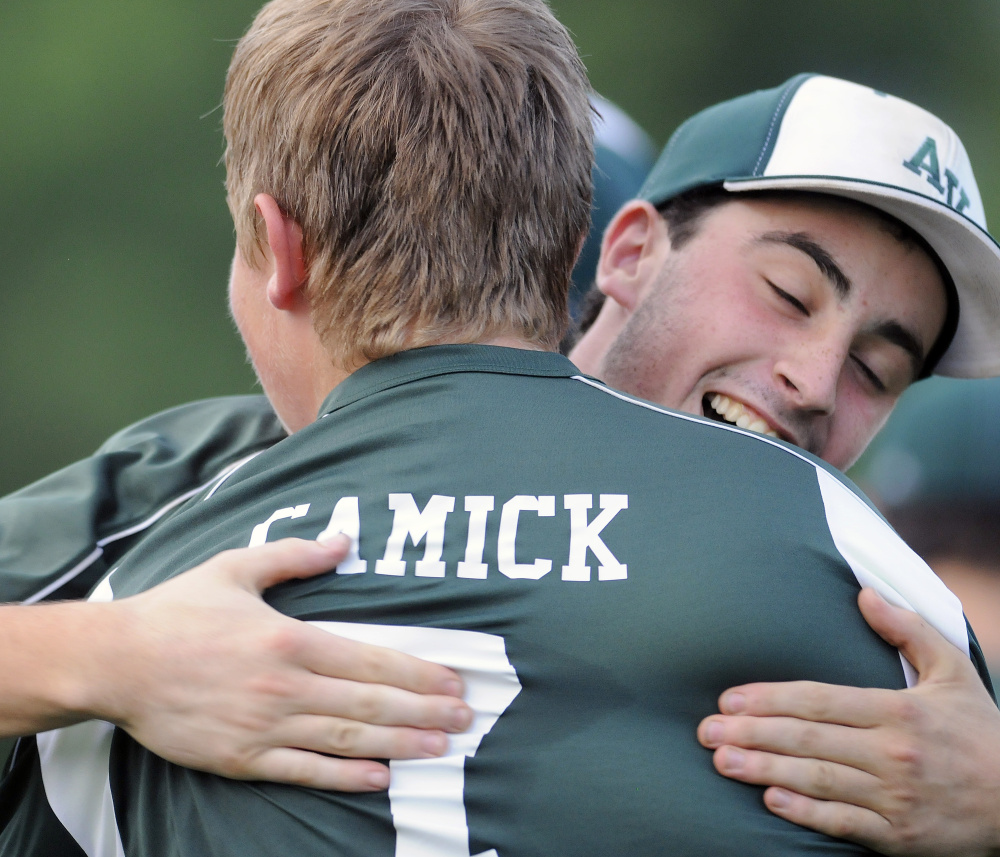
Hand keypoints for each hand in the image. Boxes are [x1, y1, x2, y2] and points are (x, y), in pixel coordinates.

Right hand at [88, 536, 472, 790]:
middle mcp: (284, 686)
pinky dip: (344, 777)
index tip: (453, 680)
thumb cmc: (177, 611)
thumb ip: (295, 556)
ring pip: (346, 741)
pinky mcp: (241, 757)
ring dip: (400, 745)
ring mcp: (263, 726)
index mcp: (289, 638)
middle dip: (424, 711)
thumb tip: (344, 539)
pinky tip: (380, 779)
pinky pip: (303, 770)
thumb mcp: (236, 568)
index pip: (370, 660)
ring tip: (440, 748)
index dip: (418, 673)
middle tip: (465, 718)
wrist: (115, 662)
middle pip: (369, 704)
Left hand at [697, 588, 999, 855]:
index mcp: (899, 711)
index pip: (820, 700)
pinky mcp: (898, 836)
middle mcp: (892, 753)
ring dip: (764, 770)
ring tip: (722, 762)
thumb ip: (908, 630)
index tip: (730, 699)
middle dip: (751, 734)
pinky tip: (769, 800)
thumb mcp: (953, 672)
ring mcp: (895, 797)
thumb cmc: (980, 732)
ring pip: (817, 780)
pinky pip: (842, 822)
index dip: (770, 699)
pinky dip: (805, 812)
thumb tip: (865, 594)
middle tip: (705, 731)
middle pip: (808, 739)